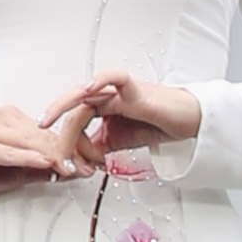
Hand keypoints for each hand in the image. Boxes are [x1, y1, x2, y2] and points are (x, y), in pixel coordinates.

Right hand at [0, 100, 91, 212]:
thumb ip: (41, 168)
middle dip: (71, 152)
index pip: (50, 129)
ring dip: (56, 156)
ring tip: (75, 168)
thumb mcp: (15, 172)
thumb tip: (72, 169)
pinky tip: (46, 163)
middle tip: (91, 167)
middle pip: (44, 134)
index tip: (93, 160)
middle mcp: (0, 117)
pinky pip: (10, 151)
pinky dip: (30, 158)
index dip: (75, 144)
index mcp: (9, 118)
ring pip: (31, 141)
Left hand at [47, 70, 201, 174]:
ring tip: (57, 127)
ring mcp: (117, 91)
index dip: (68, 143)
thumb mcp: (118, 141)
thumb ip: (98, 148)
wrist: (185, 122)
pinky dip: (100, 80)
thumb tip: (79, 161)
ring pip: (84, 94)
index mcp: (100, 107)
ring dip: (68, 113)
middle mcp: (105, 96)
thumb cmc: (155, 124)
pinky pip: (115, 78)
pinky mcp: (133, 88)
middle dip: (63, 133)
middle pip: (74, 110)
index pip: (74, 121)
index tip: (67, 163)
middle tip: (57, 154)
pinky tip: (88, 89)